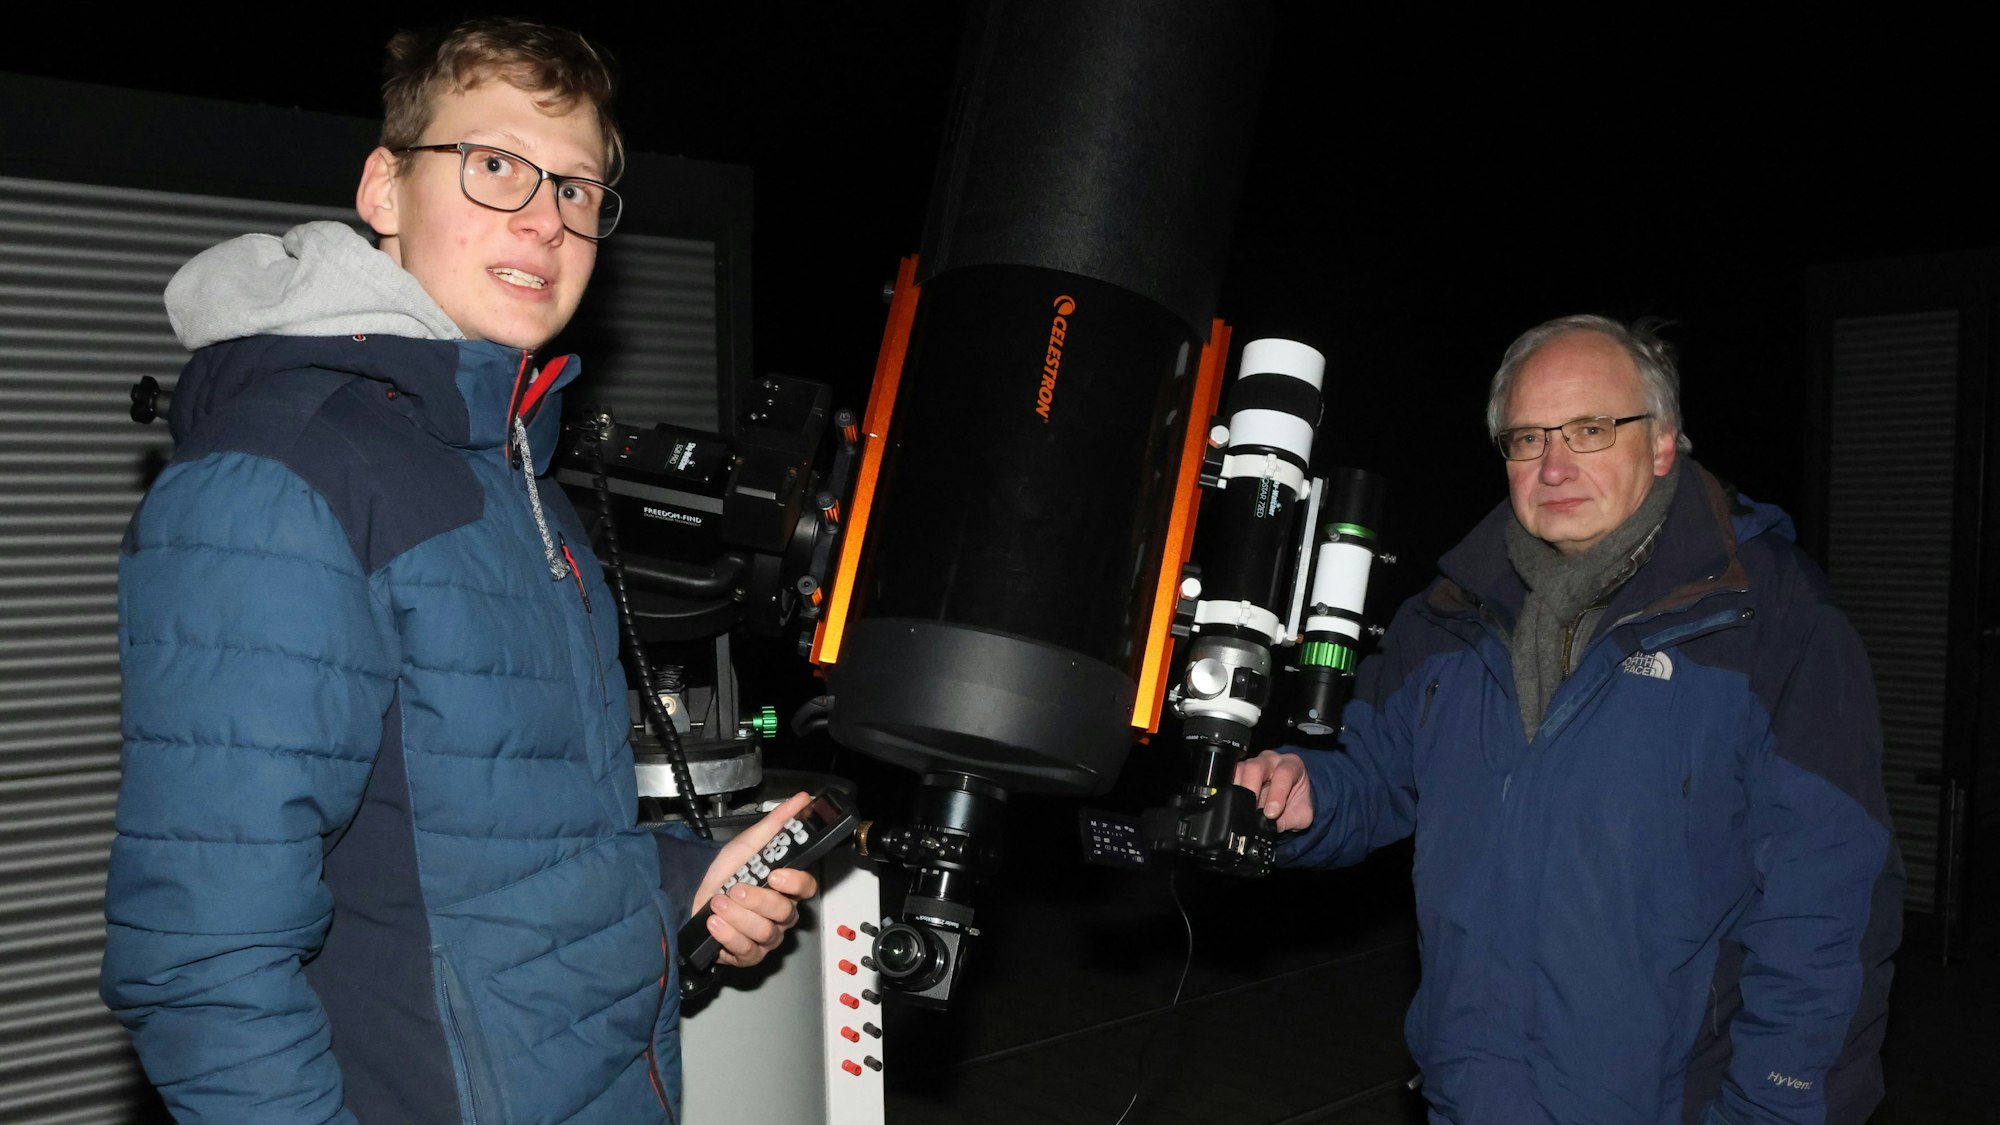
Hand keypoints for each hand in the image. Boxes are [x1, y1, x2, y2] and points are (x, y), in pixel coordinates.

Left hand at [694, 791, 820, 968]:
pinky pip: (746, 951)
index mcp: (787, 888)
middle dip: (756, 900)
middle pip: (784, 913)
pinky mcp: (748, 955)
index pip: (807, 888)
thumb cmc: (725, 870)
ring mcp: (766, 937)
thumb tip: (804, 798)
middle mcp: (781, 915)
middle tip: (734, 889)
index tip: (774, 874)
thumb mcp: (750, 842)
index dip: (794, 883)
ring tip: (717, 903)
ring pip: (765, 933)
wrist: (692, 892)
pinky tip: (714, 923)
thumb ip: (779, 822)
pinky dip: (727, 935)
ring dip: (737, 916)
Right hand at [1235, 750, 1314, 831]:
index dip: (1277, 793)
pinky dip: (1231, 791)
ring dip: (1240, 791)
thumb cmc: (1296, 801)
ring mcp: (1253, 763)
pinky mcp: (1239, 771)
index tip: (1271, 813)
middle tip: (1253, 810)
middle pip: (1257, 767)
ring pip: (1241, 770)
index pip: (1284, 773)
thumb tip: (1271, 826)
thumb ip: (1290, 820)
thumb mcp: (1302, 815)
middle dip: (1252, 789)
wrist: (1288, 800)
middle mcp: (1271, 760)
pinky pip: (1230, 776)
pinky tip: (1235, 804)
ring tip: (1243, 810)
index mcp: (1292, 765)